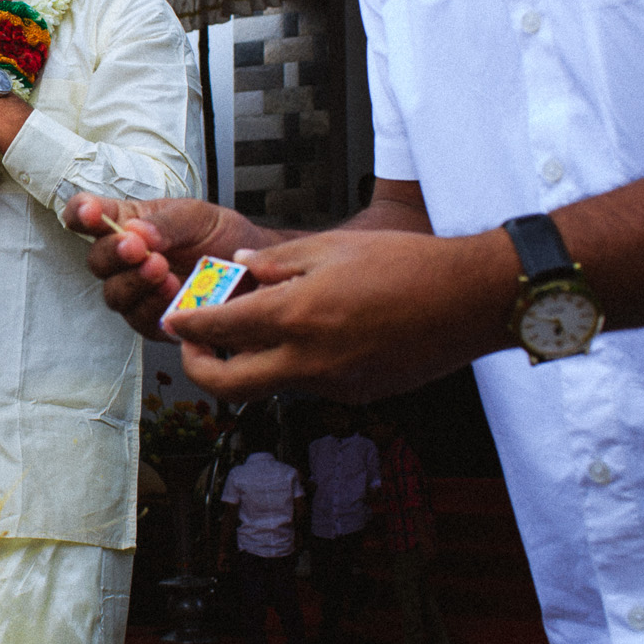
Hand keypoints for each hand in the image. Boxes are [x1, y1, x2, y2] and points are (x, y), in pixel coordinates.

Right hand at [69, 195, 271, 339]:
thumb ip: (166, 221)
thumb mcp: (197, 216)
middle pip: (97, 259)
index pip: (87, 215)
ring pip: (114, 293)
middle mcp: (124, 259)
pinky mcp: (151, 320)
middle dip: (114, 252)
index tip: (90, 213)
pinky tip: (173, 292)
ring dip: (133, 281)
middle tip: (135, 246)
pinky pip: (140, 318)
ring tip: (161, 269)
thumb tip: (136, 230)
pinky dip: (154, 305)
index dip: (81, 213)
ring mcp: (135, 292)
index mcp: (127, 223)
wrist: (254, 271)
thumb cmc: (219, 237)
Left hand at [165, 227, 516, 402]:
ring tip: (253, 329)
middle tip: (195, 344)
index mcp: (294, 317)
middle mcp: (306, 361)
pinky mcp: (357, 395)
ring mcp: (332, 385)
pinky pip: (307, 385)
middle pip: (226, 386)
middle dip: (199, 368)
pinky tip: (306, 336)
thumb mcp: (332, 248)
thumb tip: (242, 266)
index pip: (217, 331)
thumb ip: (277, 261)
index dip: (186, 327)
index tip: (173, 319)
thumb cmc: (407, 265)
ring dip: (249, 365)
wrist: (470, 302)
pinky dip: (292, 365)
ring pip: (268, 386)